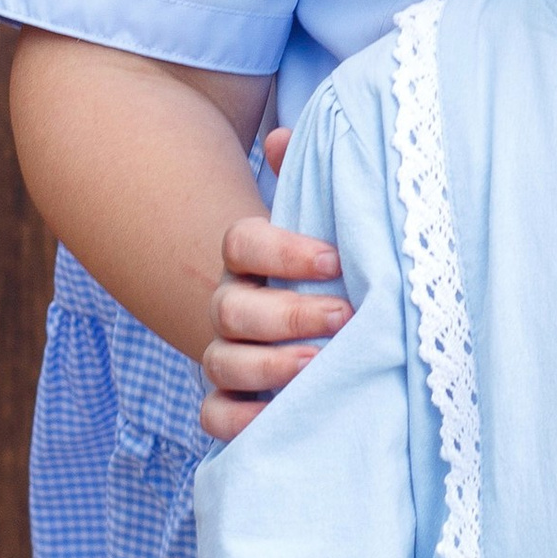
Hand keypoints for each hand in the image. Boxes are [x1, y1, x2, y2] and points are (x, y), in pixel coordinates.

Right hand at [197, 129, 348, 437]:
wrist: (319, 332)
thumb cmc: (330, 274)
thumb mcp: (329, 227)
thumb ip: (312, 183)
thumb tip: (281, 137)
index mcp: (251, 260)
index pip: (241, 242)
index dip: (282, 250)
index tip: (334, 260)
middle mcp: (231, 306)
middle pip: (234, 307)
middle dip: (288, 314)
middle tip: (342, 317)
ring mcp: (226, 356)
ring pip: (221, 361)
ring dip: (268, 366)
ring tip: (318, 365)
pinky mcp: (230, 404)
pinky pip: (214, 417)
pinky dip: (238, 421)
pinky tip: (276, 418)